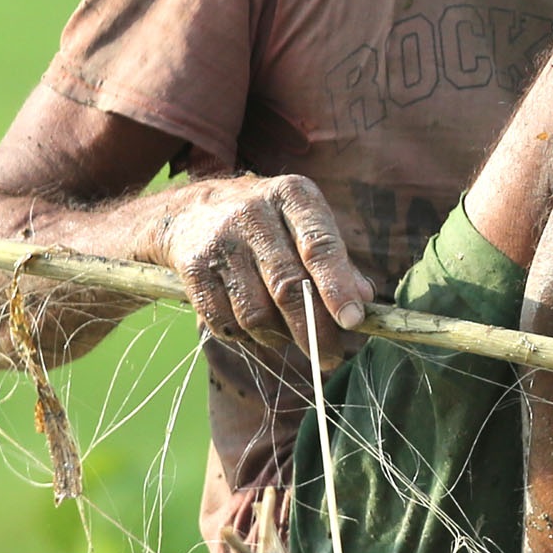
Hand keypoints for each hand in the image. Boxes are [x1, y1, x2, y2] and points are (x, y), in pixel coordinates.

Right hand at [148, 175, 372, 370]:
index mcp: (292, 195)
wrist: (187, 212)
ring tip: (290, 337)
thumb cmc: (266, 222)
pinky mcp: (193, 269)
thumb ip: (336, 258)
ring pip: (256, 312)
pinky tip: (257, 331)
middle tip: (331, 357)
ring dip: (279, 337)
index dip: (337, 287)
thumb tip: (365, 299)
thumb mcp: (303, 223)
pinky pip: (226, 322)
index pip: (320, 245)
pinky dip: (247, 338)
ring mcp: (220, 242)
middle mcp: (253, 213)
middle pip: (288, 285)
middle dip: (314, 329)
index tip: (353, 322)